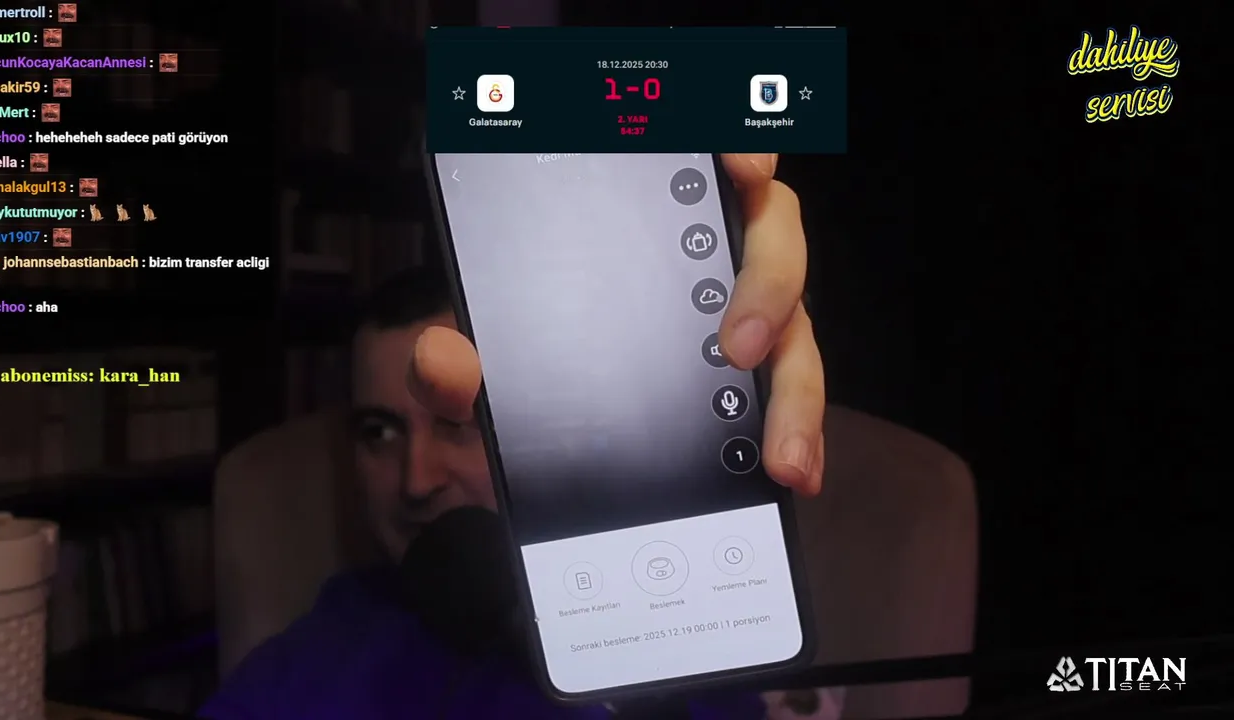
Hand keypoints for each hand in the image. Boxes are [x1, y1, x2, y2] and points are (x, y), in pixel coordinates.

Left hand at [409, 153, 823, 495]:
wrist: (533, 433)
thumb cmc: (518, 362)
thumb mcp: (473, 366)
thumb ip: (449, 365)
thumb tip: (441, 358)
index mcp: (646, 219)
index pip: (702, 159)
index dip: (737, 147)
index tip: (740, 163)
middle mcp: (709, 253)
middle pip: (771, 241)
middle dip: (766, 286)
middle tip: (736, 345)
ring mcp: (741, 312)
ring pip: (795, 328)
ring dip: (793, 391)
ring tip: (780, 453)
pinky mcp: (756, 373)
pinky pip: (790, 393)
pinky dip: (799, 433)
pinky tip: (793, 473)